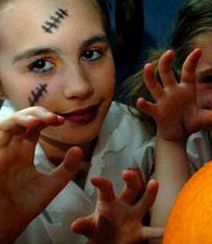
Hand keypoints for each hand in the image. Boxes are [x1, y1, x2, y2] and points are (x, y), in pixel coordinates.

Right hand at [0, 107, 81, 241]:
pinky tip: (30, 125)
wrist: (7, 221)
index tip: (63, 122)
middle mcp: (11, 147)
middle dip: (39, 113)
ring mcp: (1, 150)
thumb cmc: (24, 204)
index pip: (34, 127)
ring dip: (25, 116)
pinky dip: (13, 123)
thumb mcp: (53, 184)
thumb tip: (79, 149)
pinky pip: (0, 131)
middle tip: (55, 118)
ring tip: (42, 120)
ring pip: (9, 122)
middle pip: (22, 120)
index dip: (47, 119)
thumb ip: (67, 168)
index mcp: (23, 151)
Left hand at [71, 169, 162, 243]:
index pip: (106, 189)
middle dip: (131, 178)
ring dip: (149, 192)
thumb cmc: (99, 229)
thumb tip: (75, 225)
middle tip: (127, 172)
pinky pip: (150, 231)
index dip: (101, 184)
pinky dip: (158, 231)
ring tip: (154, 183)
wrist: (109, 241)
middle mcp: (125, 204)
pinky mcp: (140, 231)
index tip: (94, 179)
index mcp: (109, 201)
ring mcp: (135, 216)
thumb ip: (84, 225)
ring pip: (145, 201)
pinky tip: (167, 231)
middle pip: (131, 187)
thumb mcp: (90, 226)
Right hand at [136, 49, 211, 140]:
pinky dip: (144, 104)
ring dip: (150, 76)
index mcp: (186, 89)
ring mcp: (163, 100)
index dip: (192, 61)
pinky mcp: (157, 112)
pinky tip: (140, 100)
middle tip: (169, 52)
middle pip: (166, 73)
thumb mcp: (202, 119)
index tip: (198, 50)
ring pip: (154, 85)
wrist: (177, 134)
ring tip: (148, 66)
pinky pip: (149, 107)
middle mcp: (173, 91)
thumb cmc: (189, 121)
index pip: (188, 71)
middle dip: (166, 62)